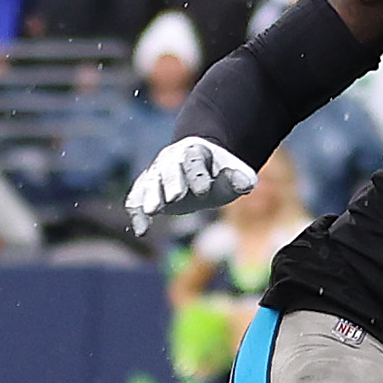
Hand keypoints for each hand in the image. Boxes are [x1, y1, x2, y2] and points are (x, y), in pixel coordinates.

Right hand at [126, 136, 260, 233]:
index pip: (194, 160)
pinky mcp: (146, 189)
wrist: (198, 171)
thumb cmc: (218, 175)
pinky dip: (136, 213)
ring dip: (151, 196)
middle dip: (172, 183)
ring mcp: (156, 173)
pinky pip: (136, 199)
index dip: (198, 175)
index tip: (203, 191)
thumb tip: (246, 185)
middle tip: (174, 197)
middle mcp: (171, 160)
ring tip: (153, 211)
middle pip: (169, 169)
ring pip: (150, 183)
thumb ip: (239, 179)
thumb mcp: (233, 175)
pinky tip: (141, 231)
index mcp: (194, 151)